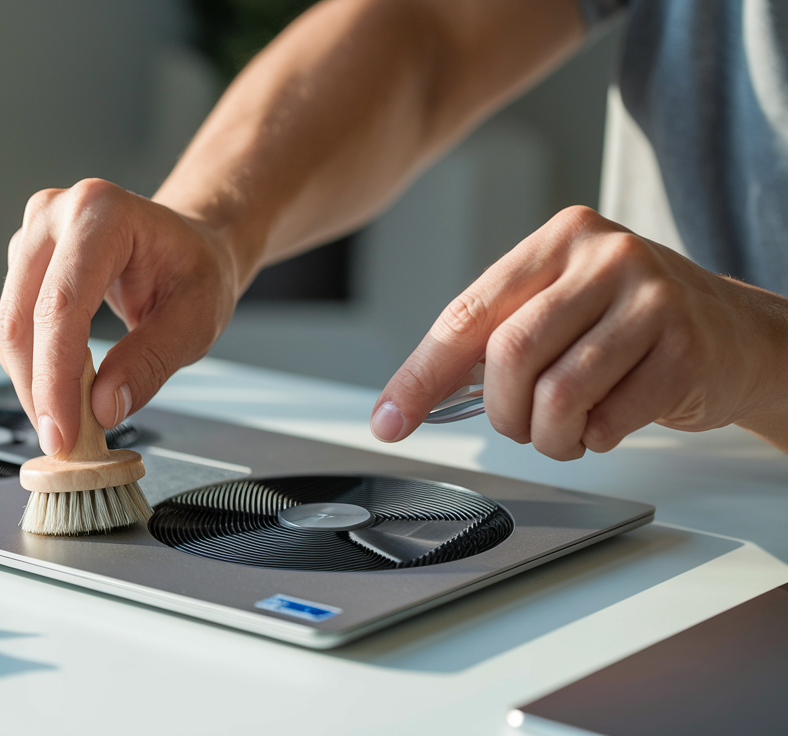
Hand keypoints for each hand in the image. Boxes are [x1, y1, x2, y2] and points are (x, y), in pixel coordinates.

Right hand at [0, 179, 246, 455]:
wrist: (187, 246)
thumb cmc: (195, 270)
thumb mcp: (195, 320)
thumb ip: (150, 362)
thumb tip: (102, 407)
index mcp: (102, 212)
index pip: (62, 305)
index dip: (55, 377)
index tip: (63, 434)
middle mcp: (55, 213)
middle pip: (22, 319)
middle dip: (39, 392)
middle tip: (67, 444)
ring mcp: (32, 234)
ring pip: (10, 328)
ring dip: (35, 385)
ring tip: (74, 422)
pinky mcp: (22, 261)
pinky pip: (15, 327)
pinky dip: (36, 370)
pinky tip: (67, 390)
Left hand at [372, 206, 787, 458]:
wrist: (735, 333)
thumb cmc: (626, 324)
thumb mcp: (557, 308)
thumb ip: (493, 339)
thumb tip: (410, 400)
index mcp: (556, 240)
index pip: (466, 314)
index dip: (421, 376)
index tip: (390, 421)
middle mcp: (604, 255)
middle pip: (510, 355)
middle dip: (503, 413)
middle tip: (520, 425)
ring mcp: (651, 296)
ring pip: (559, 392)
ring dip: (550, 434)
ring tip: (564, 432)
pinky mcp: (687, 346)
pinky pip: (610, 418)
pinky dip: (596, 437)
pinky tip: (608, 422)